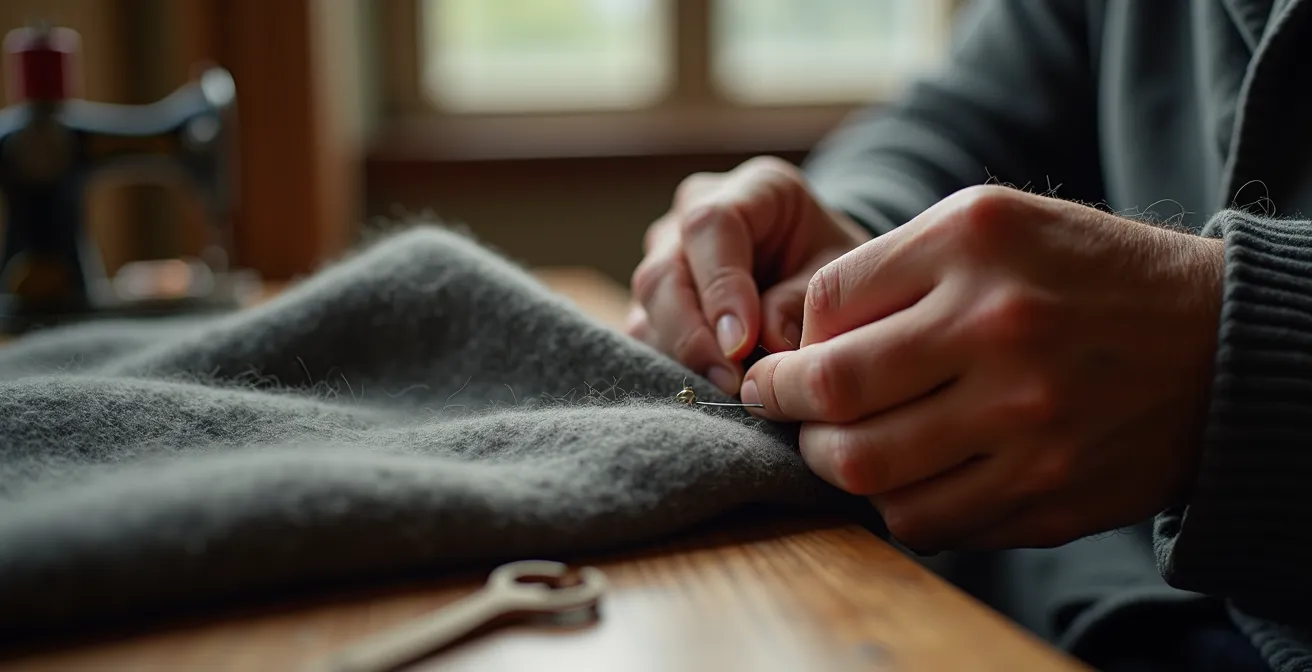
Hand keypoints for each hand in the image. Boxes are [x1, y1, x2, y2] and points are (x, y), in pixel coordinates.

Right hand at [626, 157, 869, 392]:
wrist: (818, 277)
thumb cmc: (835, 269)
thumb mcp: (838, 274)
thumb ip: (802, 300)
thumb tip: (767, 343)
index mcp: (752, 190)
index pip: (712, 226)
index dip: (721, 287)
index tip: (741, 344)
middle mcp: (692, 215)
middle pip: (662, 274)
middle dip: (691, 336)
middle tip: (729, 384)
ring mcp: (666, 259)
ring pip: (646, 311)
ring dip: (681, 359)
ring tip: (726, 394)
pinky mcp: (654, 303)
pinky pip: (646, 339)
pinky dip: (674, 369)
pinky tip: (710, 392)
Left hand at [740, 186, 1224, 549]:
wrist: (1215, 344)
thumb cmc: (1083, 277)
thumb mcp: (994, 225)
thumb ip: (893, 268)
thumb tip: (798, 341)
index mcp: (975, 245)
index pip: (827, 304)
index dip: (789, 342)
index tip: (782, 363)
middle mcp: (1001, 329)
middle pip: (836, 393)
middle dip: (786, 407)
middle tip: (782, 407)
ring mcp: (1028, 421)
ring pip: (869, 472)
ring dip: (831, 464)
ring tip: (835, 447)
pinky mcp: (1047, 492)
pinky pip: (929, 521)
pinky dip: (896, 505)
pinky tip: (903, 479)